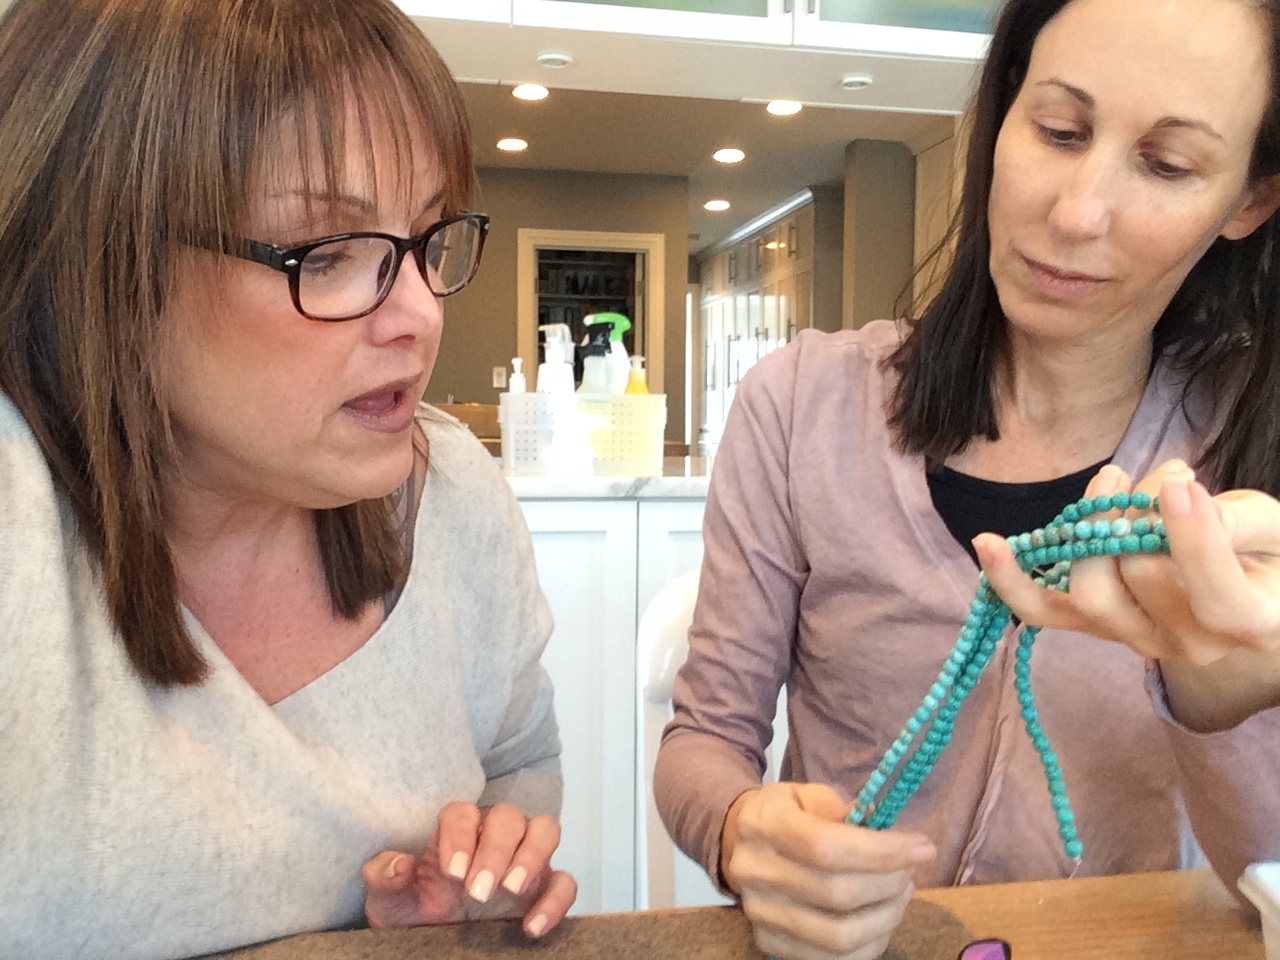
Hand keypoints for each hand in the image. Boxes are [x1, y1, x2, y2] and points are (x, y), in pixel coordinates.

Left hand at [362, 801, 577, 937]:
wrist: (432, 944)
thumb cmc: (414, 912)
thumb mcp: (389, 901)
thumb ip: (384, 878)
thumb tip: (399, 864)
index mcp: (455, 833)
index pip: (463, 812)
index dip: (460, 835)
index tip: (453, 873)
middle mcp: (493, 837)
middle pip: (508, 816)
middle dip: (496, 850)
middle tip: (479, 891)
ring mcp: (523, 859)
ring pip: (545, 829)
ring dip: (533, 856)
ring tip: (512, 891)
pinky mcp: (544, 889)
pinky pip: (565, 881)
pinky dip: (556, 900)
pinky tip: (531, 927)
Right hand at [720, 782, 936, 959]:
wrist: (738, 841)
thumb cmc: (785, 813)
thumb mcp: (809, 794)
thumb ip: (846, 810)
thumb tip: (890, 833)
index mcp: (763, 824)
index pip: (825, 846)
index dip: (882, 851)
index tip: (922, 846)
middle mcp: (755, 871)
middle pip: (837, 894)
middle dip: (890, 883)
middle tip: (911, 869)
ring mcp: (759, 913)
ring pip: (838, 937)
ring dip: (886, 918)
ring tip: (900, 894)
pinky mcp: (769, 943)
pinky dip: (870, 944)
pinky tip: (882, 918)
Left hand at [974, 460, 1279, 728]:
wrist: (1242, 588)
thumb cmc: (1262, 550)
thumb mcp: (1269, 526)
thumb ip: (1235, 520)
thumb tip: (1175, 498)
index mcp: (1246, 625)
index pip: (1217, 596)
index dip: (1194, 540)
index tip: (1178, 486)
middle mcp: (1188, 644)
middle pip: (1143, 578)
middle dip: (1139, 514)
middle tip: (1155, 479)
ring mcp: (1133, 638)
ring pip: (1090, 593)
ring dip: (1091, 527)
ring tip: (1114, 482)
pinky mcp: (1091, 624)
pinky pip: (1042, 610)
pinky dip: (1010, 579)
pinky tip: (987, 543)